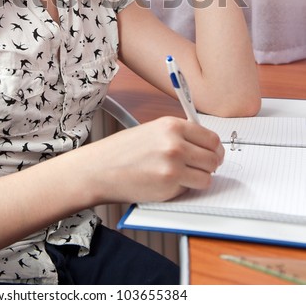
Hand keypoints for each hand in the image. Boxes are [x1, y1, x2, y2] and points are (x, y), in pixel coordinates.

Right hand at [87, 116, 223, 204]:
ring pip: (207, 177)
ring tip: (181, 176)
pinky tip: (167, 183)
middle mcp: (175, 143)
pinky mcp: (169, 186)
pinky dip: (184, 189)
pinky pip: (190, 190)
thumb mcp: (151, 130)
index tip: (213, 154)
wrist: (99, 169)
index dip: (215, 149)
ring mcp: (173, 166)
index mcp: (172, 125)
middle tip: (200, 168)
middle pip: (213, 158)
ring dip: (198, 179)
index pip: (211, 138)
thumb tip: (205, 145)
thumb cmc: (122, 151)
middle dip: (209, 166)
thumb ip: (177, 134)